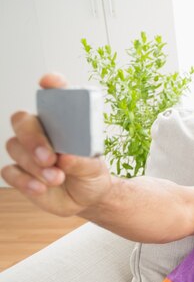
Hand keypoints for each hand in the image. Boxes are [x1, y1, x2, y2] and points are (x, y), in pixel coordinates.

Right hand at [2, 73, 112, 216]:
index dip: (51, 85)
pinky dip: (25, 181)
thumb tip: (67, 157)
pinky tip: (41, 188)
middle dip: (33, 137)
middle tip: (49, 157)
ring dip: (34, 165)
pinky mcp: (19, 172)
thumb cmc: (91, 174)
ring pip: (15, 148)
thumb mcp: (95, 168)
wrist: (88, 198)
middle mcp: (41, 131)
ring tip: (57, 177)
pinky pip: (10, 171)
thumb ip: (83, 162)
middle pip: (22, 120)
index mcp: (63, 121)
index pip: (54, 95)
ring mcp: (27, 151)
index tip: (49, 82)